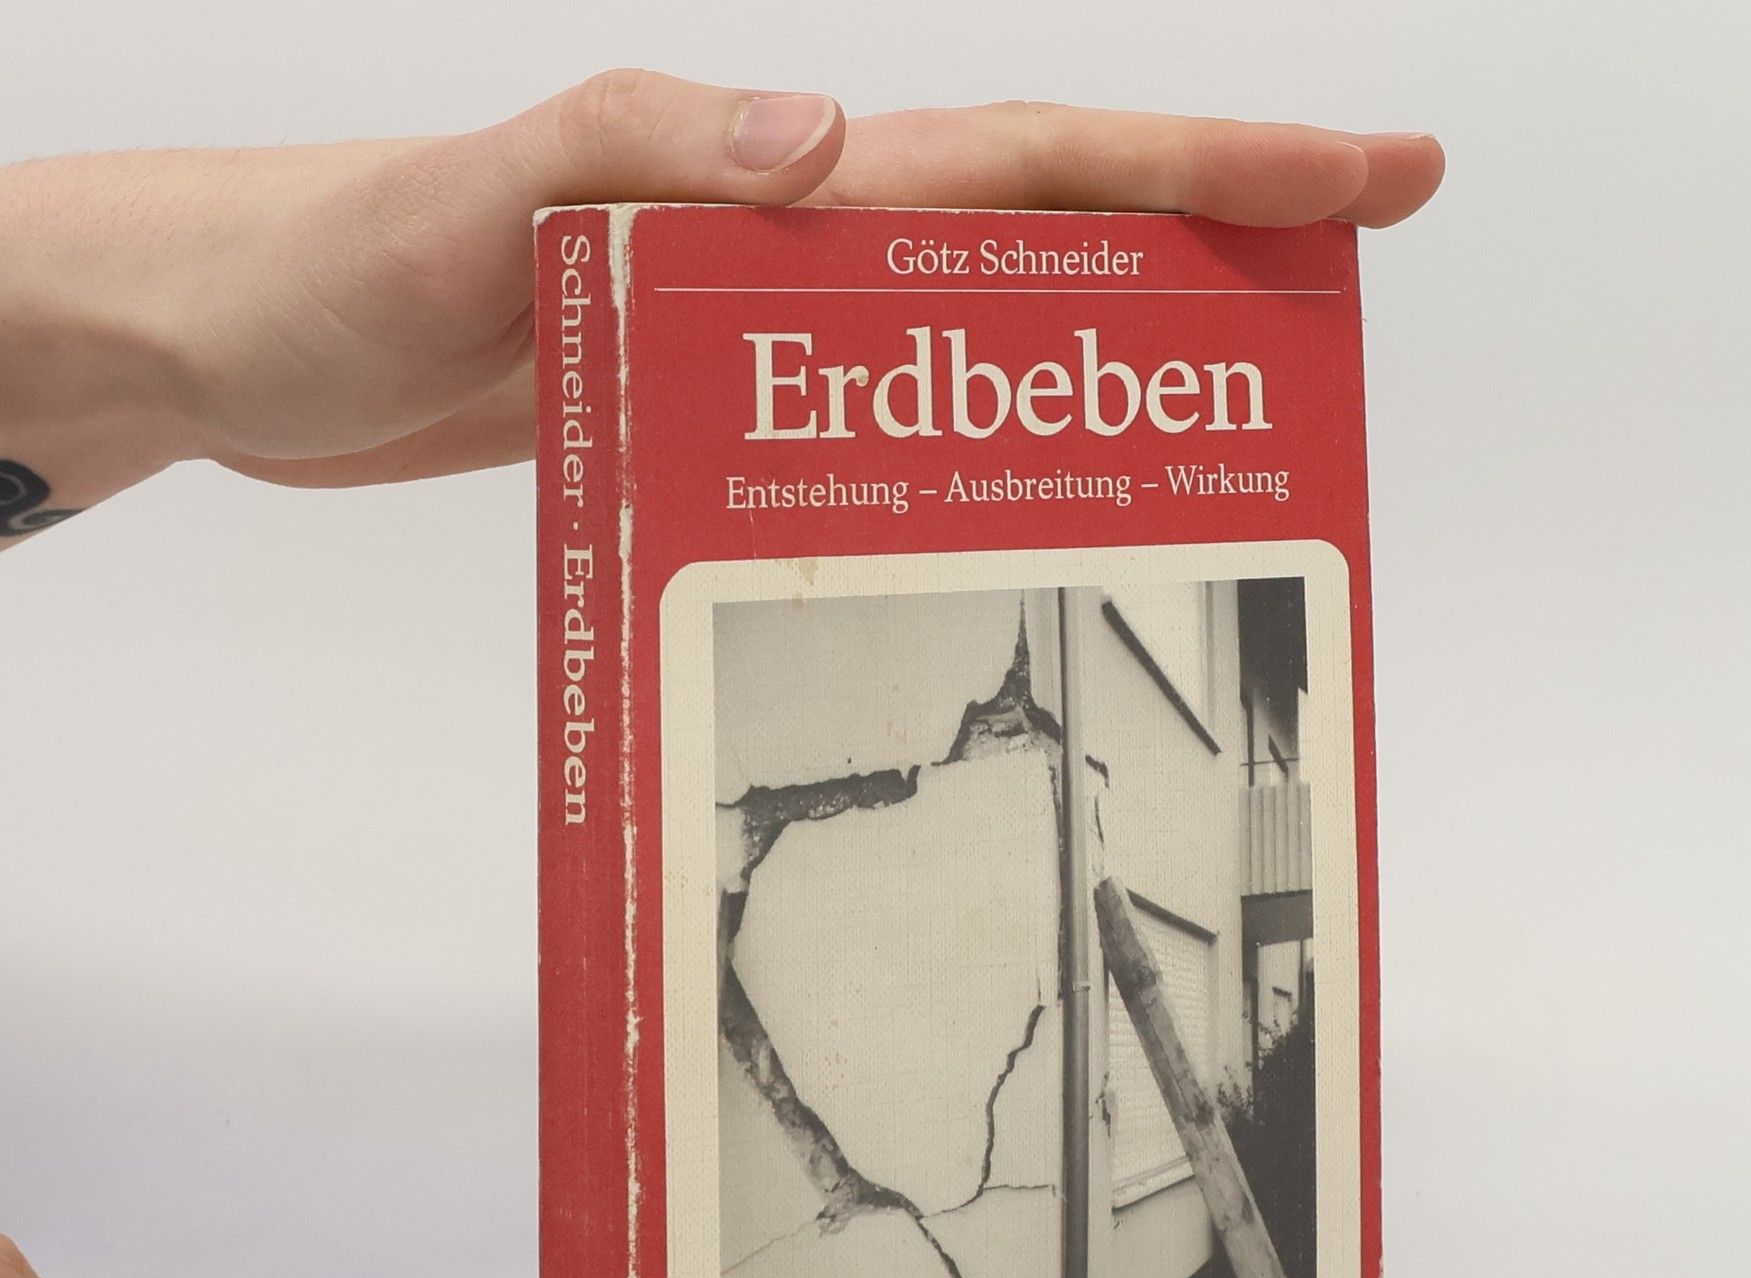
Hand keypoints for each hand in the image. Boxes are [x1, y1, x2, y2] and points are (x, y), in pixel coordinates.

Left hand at [0, 73, 1441, 517]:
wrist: (245, 344)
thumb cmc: (336, 264)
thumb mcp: (475, 204)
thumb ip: (636, 157)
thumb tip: (831, 149)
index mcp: (785, 189)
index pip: (1040, 161)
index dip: (1213, 166)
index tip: (1367, 176)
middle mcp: (799, 248)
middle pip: (1053, 238)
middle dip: (1216, 249)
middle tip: (1348, 300)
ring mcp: (765, 335)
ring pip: (982, 338)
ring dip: (1108, 365)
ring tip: (1222, 440)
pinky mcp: (717, 410)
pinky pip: (882, 421)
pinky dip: (967, 452)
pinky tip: (1001, 516)